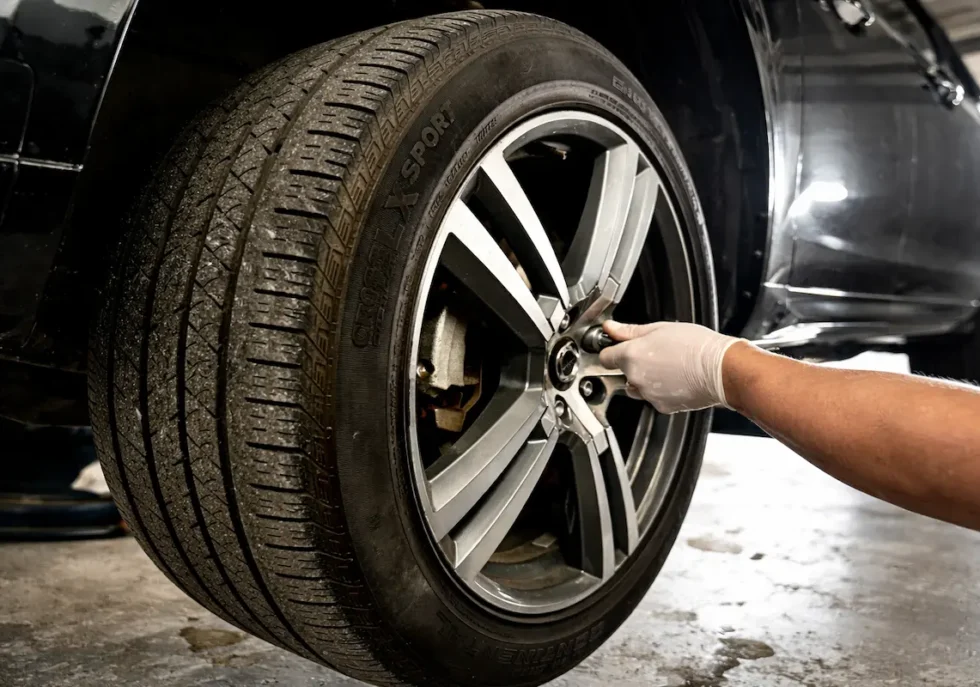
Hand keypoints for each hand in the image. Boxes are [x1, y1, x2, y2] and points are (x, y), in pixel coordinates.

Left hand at [598, 321, 742, 413]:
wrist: (721, 369)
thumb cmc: (696, 346)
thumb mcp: (660, 328)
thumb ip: (629, 331)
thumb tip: (610, 329)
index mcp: (631, 356)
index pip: (605, 357)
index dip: (611, 350)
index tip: (617, 346)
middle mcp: (636, 378)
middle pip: (622, 372)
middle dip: (633, 364)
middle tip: (655, 353)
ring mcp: (648, 394)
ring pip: (636, 387)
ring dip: (645, 379)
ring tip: (667, 367)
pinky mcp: (661, 407)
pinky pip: (653, 398)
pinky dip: (660, 391)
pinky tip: (675, 379)